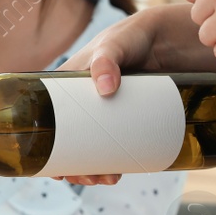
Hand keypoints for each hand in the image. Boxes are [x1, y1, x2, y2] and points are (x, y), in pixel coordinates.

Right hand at [53, 11, 166, 185]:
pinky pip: (117, 144)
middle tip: (84, 178)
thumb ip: (106, 60)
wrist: (171, 39)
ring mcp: (107, 113)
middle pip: (69, 140)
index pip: (45, 118)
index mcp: (66, 85)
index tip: (51, 167)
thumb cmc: (132, 36)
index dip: (44, 145)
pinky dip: (115, 161)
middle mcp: (83, 102)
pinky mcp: (130, 118)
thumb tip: (105, 87)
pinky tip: (119, 172)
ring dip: (93, 168)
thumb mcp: (114, 45)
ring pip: (92, 147)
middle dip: (72, 165)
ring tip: (105, 179)